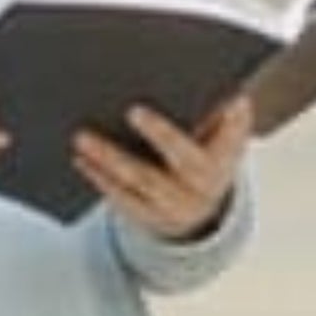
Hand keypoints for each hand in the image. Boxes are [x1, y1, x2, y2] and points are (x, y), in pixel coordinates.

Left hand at [75, 91, 253, 240]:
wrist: (199, 211)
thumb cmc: (206, 157)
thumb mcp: (224, 139)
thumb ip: (227, 117)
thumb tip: (233, 96)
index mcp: (222, 161)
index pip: (229, 138)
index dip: (231, 122)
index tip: (228, 99)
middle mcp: (202, 188)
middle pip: (181, 160)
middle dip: (160, 134)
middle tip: (134, 110)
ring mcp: (175, 206)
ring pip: (142, 182)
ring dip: (112, 159)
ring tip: (84, 137)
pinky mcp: (149, 218)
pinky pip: (123, 199)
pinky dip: (100, 179)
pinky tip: (82, 160)